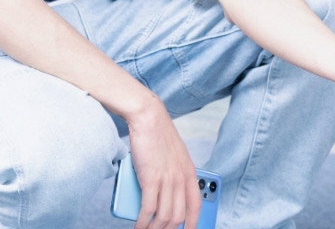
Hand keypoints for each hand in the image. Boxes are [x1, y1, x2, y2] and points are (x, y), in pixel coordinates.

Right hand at [127, 95, 200, 228]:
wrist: (149, 117)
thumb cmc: (157, 135)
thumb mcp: (173, 156)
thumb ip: (173, 175)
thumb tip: (163, 196)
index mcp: (189, 171)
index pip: (196, 204)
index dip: (193, 224)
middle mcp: (182, 177)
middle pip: (179, 216)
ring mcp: (168, 179)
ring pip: (164, 217)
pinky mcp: (152, 179)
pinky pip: (148, 210)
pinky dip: (142, 223)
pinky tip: (138, 227)